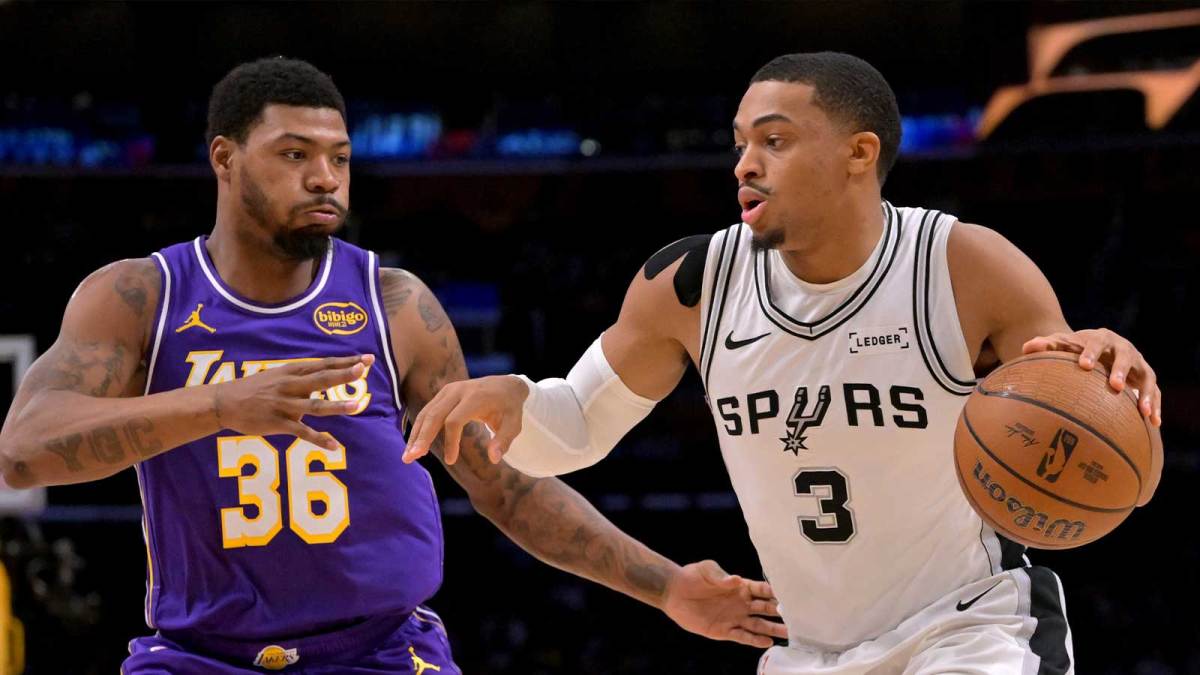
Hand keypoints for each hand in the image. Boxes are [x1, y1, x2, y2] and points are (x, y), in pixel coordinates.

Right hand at [211, 354, 373, 448]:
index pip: (324, 365)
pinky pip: (301, 433)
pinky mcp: (277, 423)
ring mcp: (284, 405)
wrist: (224, 402)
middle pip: (320, 379)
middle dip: (342, 375)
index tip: (367, 359)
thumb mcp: (279, 375)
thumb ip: (303, 377)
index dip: (346, 362)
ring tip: (356, 406)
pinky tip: (334, 446)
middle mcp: (290, 386)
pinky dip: (319, 439)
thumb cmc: (256, 388)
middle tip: (362, 370)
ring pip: (314, 406)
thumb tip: (328, 376)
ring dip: (336, 406)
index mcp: (292, 371)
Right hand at [403, 375, 528, 464]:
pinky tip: (414, 445)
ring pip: (426, 413)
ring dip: (416, 435)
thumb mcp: (514, 424)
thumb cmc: (510, 408)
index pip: (454, 420)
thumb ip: (504, 440)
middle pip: (434, 415)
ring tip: (407, 456)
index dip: (450, 441)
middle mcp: (458, 390)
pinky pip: (428, 411)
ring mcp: (448, 390)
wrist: (507, 385)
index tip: (451, 461)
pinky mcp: (443, 394)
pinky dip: (419, 428)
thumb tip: (494, 459)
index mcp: (475, 397)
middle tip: (410, 458)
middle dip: (422, 437)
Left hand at [662, 560, 786, 648]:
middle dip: (781, 612)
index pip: (763, 590)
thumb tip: (735, 580)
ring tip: (789, 633)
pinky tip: (767, 643)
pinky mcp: (723, 631)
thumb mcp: (707, 569)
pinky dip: (754, 640)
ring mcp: (734, 618)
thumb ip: (721, 576)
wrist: (674, 592)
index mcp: (741, 587)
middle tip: (798, 617)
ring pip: (758, 625)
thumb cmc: (692, 576)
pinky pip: (742, 637)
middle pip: (766, 609)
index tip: (791, 595)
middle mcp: (741, 603)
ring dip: (773, 629)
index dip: (776, 592)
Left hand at [1022, 328, 1160, 425]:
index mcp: (1102, 338)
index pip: (1097, 342)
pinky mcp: (1146, 378)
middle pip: (1126, 356)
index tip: (1083, 365)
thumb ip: (1046, 345)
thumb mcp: (1063, 345)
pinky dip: (1155, 405)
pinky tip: (1153, 422)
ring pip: (1146, 376)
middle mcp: (1124, 348)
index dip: (1091, 352)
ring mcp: (1138, 364)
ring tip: (1142, 411)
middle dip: (1121, 370)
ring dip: (1145, 392)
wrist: (1099, 349)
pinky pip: (1154, 392)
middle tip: (1115, 386)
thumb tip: (1027, 347)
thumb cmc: (1077, 349)